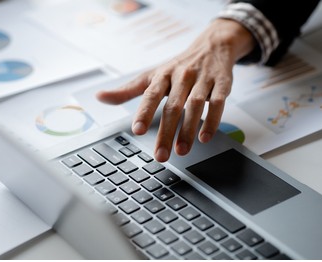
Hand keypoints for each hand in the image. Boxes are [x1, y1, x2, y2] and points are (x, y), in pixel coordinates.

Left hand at [97, 19, 253, 161]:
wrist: (212, 46)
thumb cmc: (177, 66)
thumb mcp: (151, 75)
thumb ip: (127, 90)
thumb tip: (100, 97)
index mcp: (162, 75)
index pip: (151, 94)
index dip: (144, 112)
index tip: (138, 131)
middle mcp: (182, 76)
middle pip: (173, 106)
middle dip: (166, 132)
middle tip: (161, 156)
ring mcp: (203, 80)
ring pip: (195, 105)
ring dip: (188, 130)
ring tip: (182, 151)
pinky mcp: (222, 84)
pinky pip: (218, 103)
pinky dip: (212, 120)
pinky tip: (205, 137)